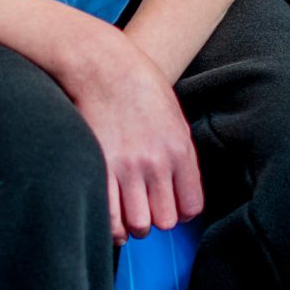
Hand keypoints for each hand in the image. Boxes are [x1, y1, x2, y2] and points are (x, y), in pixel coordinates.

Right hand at [61, 24, 204, 242]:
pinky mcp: (99, 167)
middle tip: (144, 207)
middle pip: (164, 221)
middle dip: (154, 219)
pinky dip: (111, 224)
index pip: (190, 207)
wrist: (103, 65)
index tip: (168, 204)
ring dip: (132, 224)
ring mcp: (126, 167)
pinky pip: (109, 216)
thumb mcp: (174, 118)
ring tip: (126, 211)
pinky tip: (111, 216)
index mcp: (180, 150)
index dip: (179, 211)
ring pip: (137, 224)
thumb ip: (179, 155)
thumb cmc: (138, 86)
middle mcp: (156, 163)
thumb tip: (177, 189)